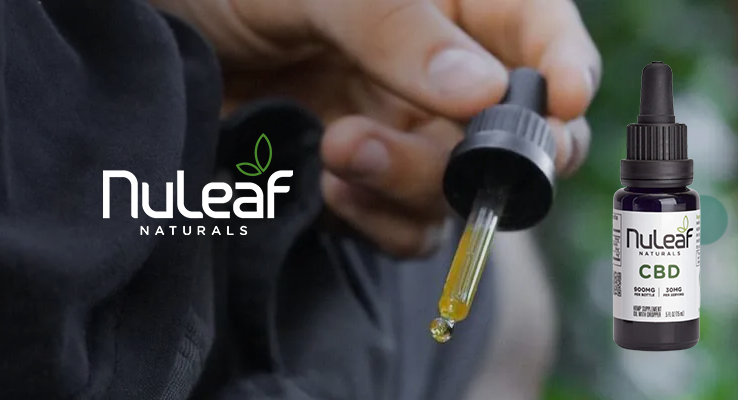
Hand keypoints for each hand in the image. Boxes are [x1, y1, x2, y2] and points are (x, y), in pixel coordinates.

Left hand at [151, 0, 600, 257]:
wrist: (172, 37)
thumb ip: (396, 29)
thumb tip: (482, 91)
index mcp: (454, 4)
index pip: (541, 33)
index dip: (565, 69)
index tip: (562, 102)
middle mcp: (445, 74)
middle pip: (514, 135)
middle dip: (478, 153)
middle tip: (424, 144)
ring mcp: (409, 132)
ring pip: (460, 190)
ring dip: (409, 184)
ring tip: (337, 147)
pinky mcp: (369, 181)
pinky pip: (408, 227)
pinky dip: (378, 220)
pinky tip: (328, 184)